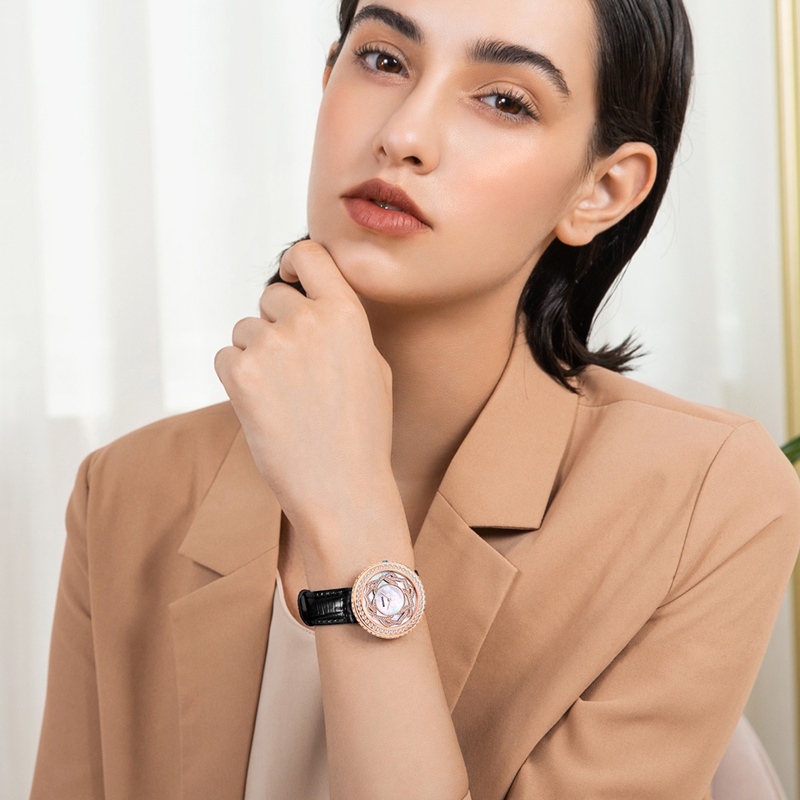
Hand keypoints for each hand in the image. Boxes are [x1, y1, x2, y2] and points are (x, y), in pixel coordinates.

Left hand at [215, 240, 397, 536]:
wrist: (342, 488)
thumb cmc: (362, 433)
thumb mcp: (372, 367)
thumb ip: (342, 326)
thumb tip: (312, 300)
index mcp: (347, 313)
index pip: (308, 255)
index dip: (294, 263)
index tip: (290, 278)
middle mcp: (308, 319)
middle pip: (271, 295)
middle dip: (276, 323)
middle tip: (292, 369)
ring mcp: (272, 345)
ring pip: (245, 329)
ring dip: (255, 354)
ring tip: (284, 396)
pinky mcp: (240, 373)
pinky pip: (225, 357)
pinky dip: (237, 378)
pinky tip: (264, 407)